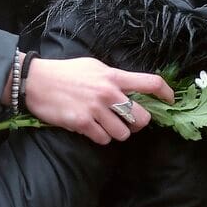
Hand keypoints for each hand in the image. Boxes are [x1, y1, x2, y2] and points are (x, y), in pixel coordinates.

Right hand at [22, 57, 173, 144]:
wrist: (36, 81)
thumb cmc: (65, 73)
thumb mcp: (94, 67)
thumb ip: (113, 78)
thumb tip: (130, 89)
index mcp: (113, 76)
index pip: (150, 83)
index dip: (166, 93)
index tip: (170, 101)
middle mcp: (109, 93)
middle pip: (142, 118)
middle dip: (137, 124)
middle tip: (127, 122)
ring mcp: (96, 109)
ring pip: (123, 133)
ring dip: (117, 132)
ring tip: (105, 125)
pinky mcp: (83, 123)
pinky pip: (103, 139)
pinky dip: (100, 137)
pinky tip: (91, 128)